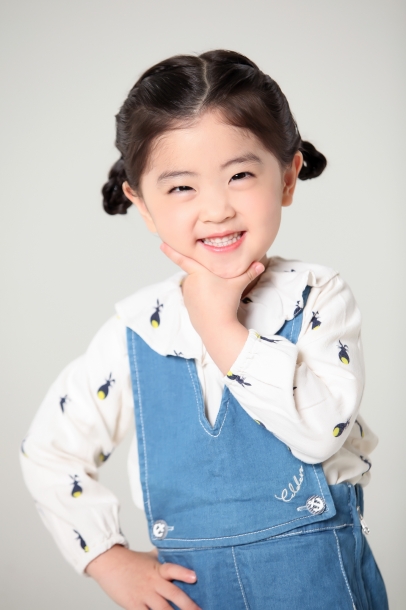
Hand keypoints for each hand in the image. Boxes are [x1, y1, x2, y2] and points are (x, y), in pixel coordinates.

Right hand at [85, 545, 200, 609]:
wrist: (107, 562)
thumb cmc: (129, 560)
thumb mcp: (148, 556)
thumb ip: (162, 558)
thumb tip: (175, 552)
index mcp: (157, 569)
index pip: (172, 569)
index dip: (183, 573)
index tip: (195, 577)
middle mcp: (152, 582)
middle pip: (172, 594)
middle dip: (188, 605)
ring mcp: (143, 594)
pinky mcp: (133, 604)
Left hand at [160, 243, 264, 373]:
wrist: (216, 327)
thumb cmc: (225, 303)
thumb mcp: (238, 284)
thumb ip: (249, 272)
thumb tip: (262, 263)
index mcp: (199, 271)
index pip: (183, 257)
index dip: (172, 250)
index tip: (161, 243)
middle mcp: (190, 281)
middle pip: (197, 271)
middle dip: (205, 274)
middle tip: (217, 283)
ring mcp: (187, 293)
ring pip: (195, 283)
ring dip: (203, 284)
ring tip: (215, 294)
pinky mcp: (187, 303)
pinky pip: (193, 294)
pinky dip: (200, 295)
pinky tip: (210, 301)